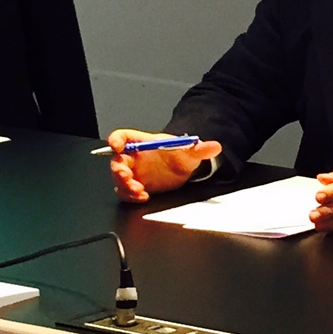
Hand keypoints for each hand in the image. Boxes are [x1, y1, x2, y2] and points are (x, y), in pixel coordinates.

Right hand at [107, 128, 221, 202]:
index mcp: (142, 142)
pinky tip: (144, 197)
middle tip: (129, 178)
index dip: (116, 140)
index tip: (117, 146)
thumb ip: (200, 148)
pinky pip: (125, 192)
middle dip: (119, 170)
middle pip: (117, 161)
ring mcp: (133, 172)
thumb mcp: (190, 150)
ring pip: (119, 179)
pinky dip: (131, 196)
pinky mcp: (135, 186)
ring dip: (125, 186)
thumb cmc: (179, 154)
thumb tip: (216, 146)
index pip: (123, 136)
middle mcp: (133, 157)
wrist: (183, 168)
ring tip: (139, 191)